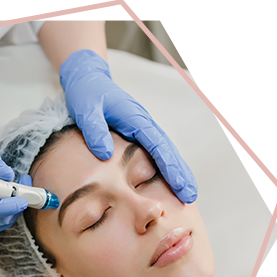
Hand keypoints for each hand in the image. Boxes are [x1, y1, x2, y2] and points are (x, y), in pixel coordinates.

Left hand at [60, 49, 197, 203]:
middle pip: (168, 151)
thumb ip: (95, 130)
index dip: (170, 166)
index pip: (158, 145)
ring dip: (176, 172)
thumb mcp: (86, 109)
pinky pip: (154, 152)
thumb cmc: (87, 93)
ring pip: (164, 152)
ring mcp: (141, 129)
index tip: (179, 185)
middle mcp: (143, 124)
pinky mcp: (136, 134)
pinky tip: (168, 182)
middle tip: (190, 196)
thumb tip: (105, 154)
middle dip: (180, 173)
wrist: (87, 80)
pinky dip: (164, 167)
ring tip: (185, 194)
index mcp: (135, 118)